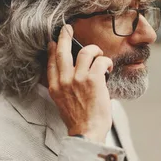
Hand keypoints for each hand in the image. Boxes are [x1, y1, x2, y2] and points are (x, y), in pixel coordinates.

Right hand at [47, 25, 112, 142]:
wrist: (87, 132)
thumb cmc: (80, 120)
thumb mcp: (63, 103)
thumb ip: (65, 87)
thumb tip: (73, 74)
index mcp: (55, 87)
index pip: (51, 62)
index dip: (53, 49)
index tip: (55, 42)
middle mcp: (64, 81)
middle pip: (62, 50)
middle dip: (65, 36)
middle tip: (68, 28)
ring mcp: (78, 79)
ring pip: (86, 52)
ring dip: (95, 51)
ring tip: (100, 56)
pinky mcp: (93, 80)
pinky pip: (100, 61)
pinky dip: (106, 62)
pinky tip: (109, 68)